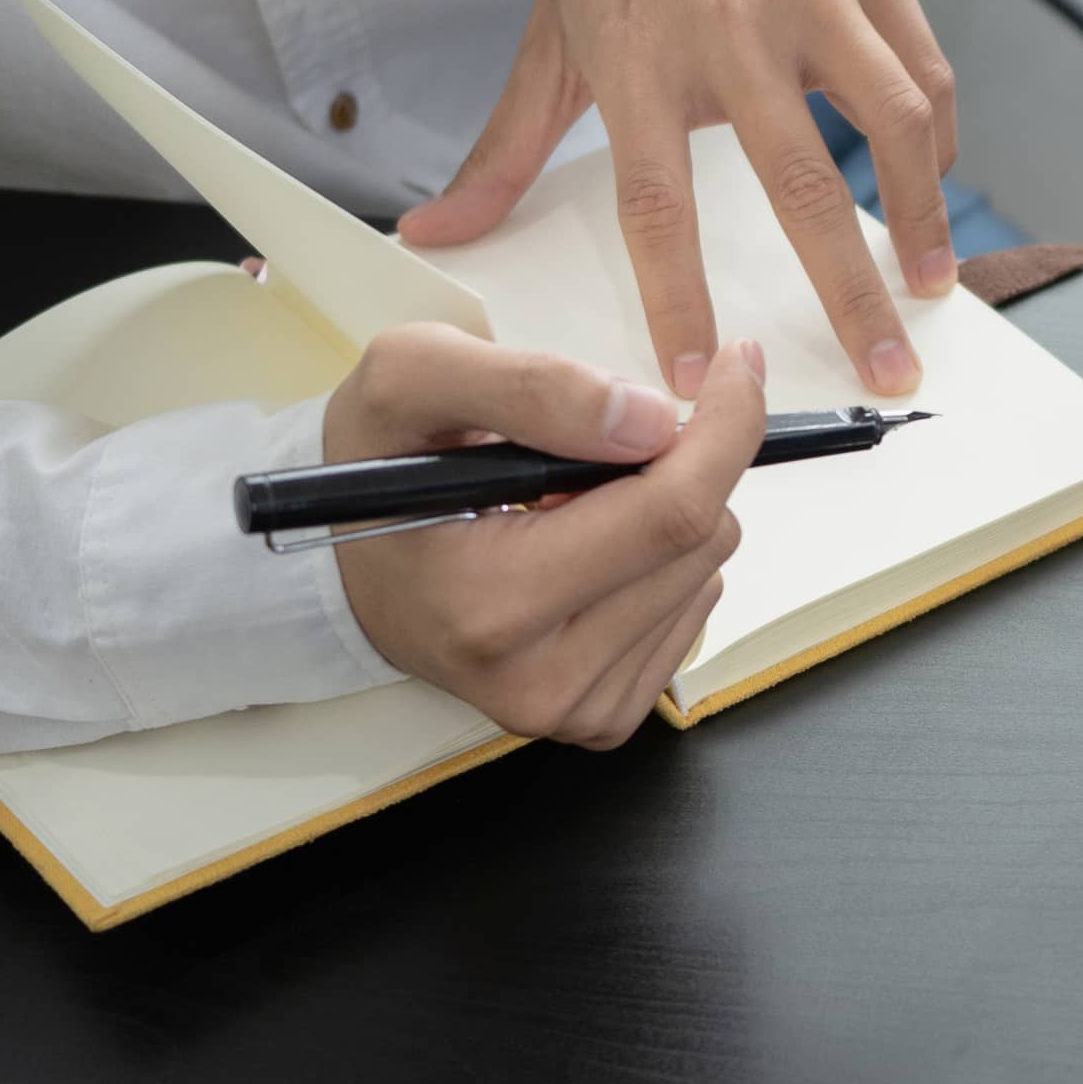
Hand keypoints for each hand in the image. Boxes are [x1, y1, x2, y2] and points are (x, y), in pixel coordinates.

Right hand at [327, 322, 766, 745]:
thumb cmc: (376, 467)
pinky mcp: (601, 717)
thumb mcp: (413, 380)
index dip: (723, 430)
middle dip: (676, 468)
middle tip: (594, 448)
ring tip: (568, 507)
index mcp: (490, 603)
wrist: (346, 565)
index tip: (736, 366)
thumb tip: (650, 421)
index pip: (670, 513)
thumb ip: (531, 387)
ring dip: (665, 515)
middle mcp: (540, 679)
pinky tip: (584, 553)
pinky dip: (659, 564)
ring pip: (707, 574)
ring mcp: (575, 709)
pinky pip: (690, 612)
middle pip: (702, 541)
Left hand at [400, 0, 955, 398]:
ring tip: (930, 291)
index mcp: (639, 57)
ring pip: (891, 122)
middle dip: (850, 292)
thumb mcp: (549, 34)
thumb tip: (434, 236)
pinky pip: (922, 72)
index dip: (680, 299)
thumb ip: (502, 149)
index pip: (658, 202)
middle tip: (886, 373)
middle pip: (800, 182)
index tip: (701, 380)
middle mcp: (729, 27)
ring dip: (922, 218)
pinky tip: (934, 191)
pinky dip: (938, 143)